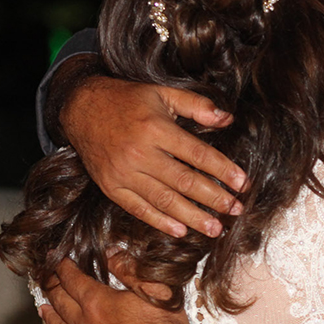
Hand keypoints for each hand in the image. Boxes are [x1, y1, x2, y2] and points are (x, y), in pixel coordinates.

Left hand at [40, 259, 186, 323]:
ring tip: (43, 308)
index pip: (73, 280)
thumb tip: (110, 254)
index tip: (57, 261)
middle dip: (51, 287)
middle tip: (44, 279)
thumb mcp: (153, 288)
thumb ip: (129, 269)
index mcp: (98, 303)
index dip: (63, 268)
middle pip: (61, 303)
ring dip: (50, 316)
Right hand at [61, 75, 247, 236]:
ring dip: (192, 217)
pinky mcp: (111, 187)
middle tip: (236, 209)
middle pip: (184, 182)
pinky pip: (139, 209)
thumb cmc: (127, 100)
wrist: (81, 108)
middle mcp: (140, 154)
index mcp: (156, 129)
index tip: (243, 183)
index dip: (222, 170)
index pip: (197, 155)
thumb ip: (196, 105)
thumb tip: (228, 118)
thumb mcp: (162, 92)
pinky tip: (180, 231)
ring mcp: (123, 174)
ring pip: (164, 201)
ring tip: (215, 228)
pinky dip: (160, 222)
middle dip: (214, 198)